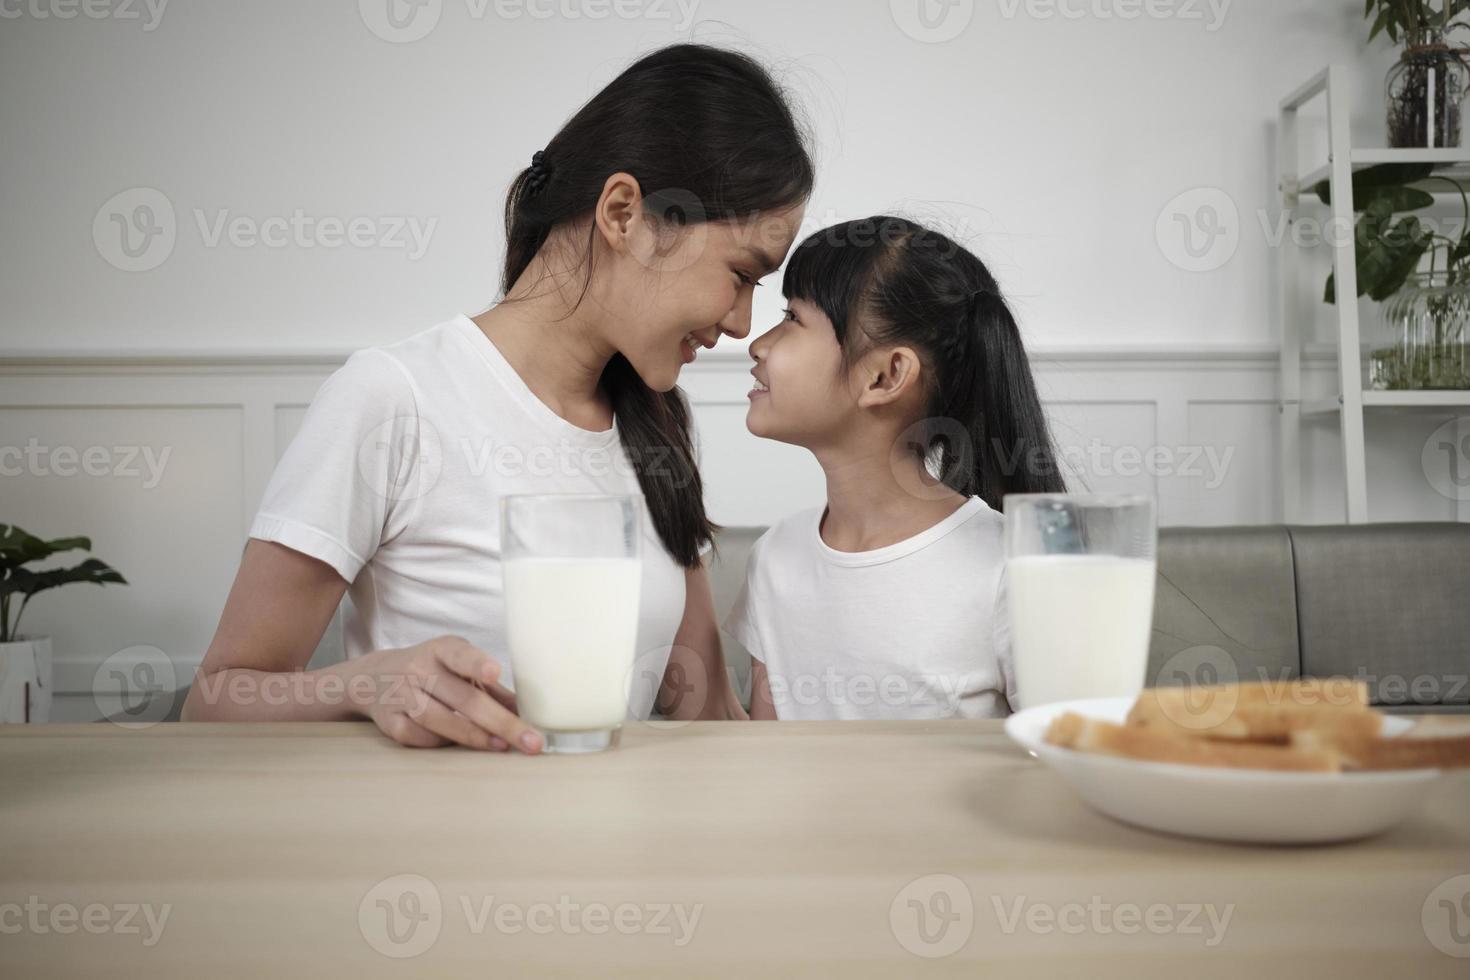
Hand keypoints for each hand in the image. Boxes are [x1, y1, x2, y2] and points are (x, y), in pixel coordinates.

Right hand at [346, 635, 542, 752]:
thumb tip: (530, 712)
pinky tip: (460, 746)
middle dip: (500, 722)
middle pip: (462, 698)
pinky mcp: (389, 720)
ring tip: (502, 746)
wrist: (374, 678)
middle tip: (531, 741)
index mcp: (441, 650)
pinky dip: (440, 743)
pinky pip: (418, 736)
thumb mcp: (459, 665)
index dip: (477, 664)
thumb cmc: (431, 671)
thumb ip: (492, 688)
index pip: (460, 654)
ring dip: (473, 736)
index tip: (495, 673)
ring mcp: (401, 694)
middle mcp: (418, 669)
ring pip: (438, 720)